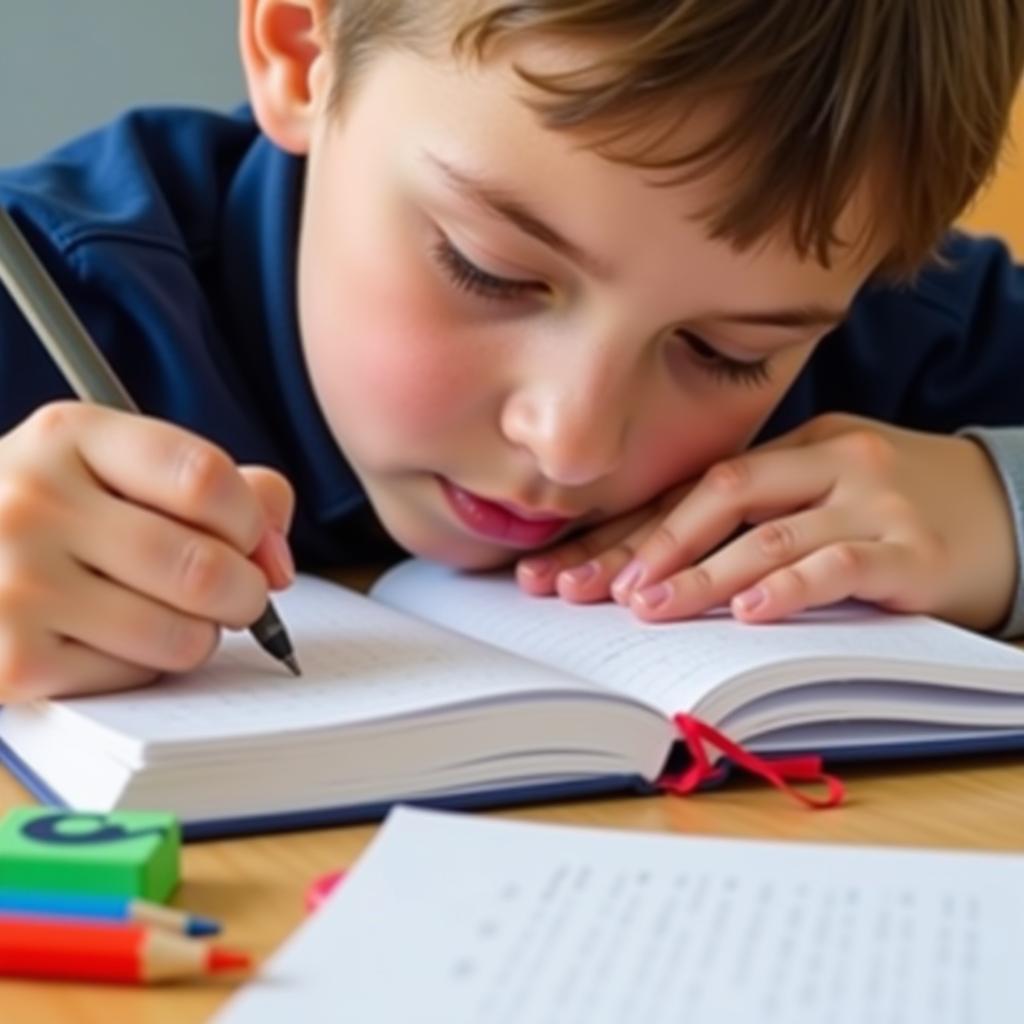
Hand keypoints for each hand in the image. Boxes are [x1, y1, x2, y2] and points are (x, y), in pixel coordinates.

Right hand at [0, 402, 294, 700]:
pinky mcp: (10, 662)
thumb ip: (213, 487)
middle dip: (247, 592)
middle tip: (241, 596)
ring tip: (180, 616)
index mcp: (69, 436)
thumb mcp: (113, 468)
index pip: (205, 479)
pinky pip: (137, 675)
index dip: (253, 521)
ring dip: (204, 634)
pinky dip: (150, 665)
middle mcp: (33, 502)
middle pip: (204, 565)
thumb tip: (277, 555)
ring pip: (181, 632)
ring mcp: (14, 584)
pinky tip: (118, 639)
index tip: (256, 542)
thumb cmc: (48, 514)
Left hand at [516, 413, 1016, 631]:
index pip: (690, 491)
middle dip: (644, 547)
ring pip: (770, 533)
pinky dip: (791, 588)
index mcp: (796, 447)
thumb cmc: (899, 512)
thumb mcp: (824, 496)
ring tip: (646, 609)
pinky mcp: (915, 550)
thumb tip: (647, 569)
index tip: (560, 571)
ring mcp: (874, 500)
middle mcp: (829, 461)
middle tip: (583, 591)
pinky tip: (748, 613)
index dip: (622, 533)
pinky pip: (843, 565)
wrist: (1017, 508)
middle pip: (719, 496)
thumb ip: (755, 519)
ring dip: (700, 575)